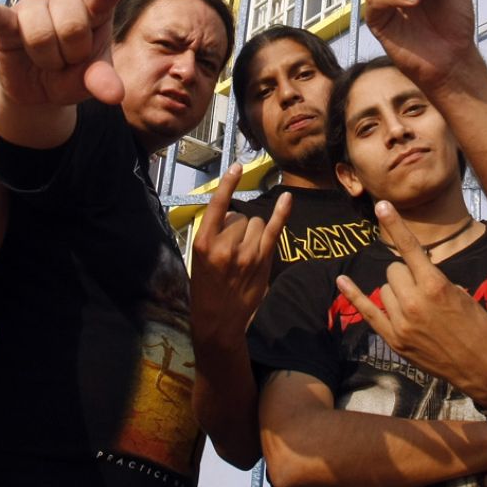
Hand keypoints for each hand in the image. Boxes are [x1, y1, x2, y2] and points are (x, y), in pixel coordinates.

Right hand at [0, 0, 131, 111]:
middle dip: (71, 56)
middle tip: (67, 60)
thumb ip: (103, 80)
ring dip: (47, 59)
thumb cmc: (72, 74)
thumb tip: (113, 95)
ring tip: (47, 60)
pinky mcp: (6, 22)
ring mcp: (33, 5)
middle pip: (72, 27)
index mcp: (94, 7)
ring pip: (41, 35)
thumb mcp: (92, 79)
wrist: (39, 90)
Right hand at [189, 164, 290, 342]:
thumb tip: (234, 216)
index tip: (236, 167)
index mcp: (204, 242)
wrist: (218, 320)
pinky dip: (281, 213)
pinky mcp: (262, 261)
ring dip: (253, 232)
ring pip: (256, 223)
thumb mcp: (198, 259)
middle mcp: (225, 246)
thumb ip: (215, 235)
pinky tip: (287, 198)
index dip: (227, 184)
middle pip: (240, 217)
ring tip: (244, 253)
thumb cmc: (206, 288)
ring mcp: (246, 254)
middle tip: (232, 249)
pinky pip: (274, 230)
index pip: (217, 206)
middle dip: (238, 227)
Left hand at [335, 202, 486, 403]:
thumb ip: (435, 279)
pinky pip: (368, 312)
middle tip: (423, 287)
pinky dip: (355, 295)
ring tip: (417, 306)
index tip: (381, 205)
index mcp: (434, 285)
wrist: (483, 367)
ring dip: (397, 290)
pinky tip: (343, 280)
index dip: (395, 224)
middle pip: (394, 269)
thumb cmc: (479, 327)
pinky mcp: (394, 340)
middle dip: (406, 273)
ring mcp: (401, 323)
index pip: (409, 248)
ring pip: (385, 288)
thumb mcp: (462, 294)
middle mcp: (414, 302)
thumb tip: (417, 270)